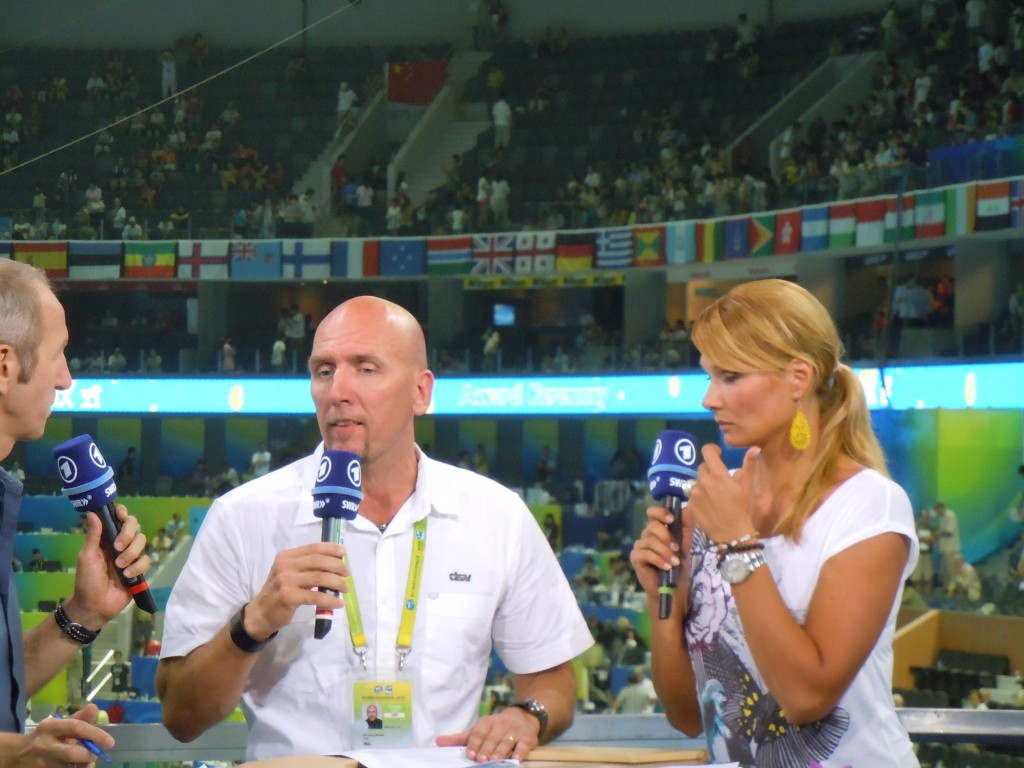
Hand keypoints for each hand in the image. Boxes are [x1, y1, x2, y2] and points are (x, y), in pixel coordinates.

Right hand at [14, 704, 112, 767]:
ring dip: (82, 766)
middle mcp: (43, 744)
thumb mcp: (60, 724)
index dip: (96, 734)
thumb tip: (95, 707)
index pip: (76, 727)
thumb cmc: (46, 736)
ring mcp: (40, 762)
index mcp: (49, 726)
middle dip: (88, 755)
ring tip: (84, 762)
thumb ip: (79, 718)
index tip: (110, 742)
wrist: (17, 754)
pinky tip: (75, 767)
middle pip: (73, 753)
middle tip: (94, 755)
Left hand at [66, 505, 150, 628]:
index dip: (122, 513)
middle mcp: (121, 544)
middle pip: (134, 526)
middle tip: (117, 547)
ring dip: (131, 553)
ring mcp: (131, 556)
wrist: (95, 606)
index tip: (121, 515)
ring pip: (142, 541)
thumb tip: (93, 513)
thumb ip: (93, 536)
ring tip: (120, 567)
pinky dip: (138, 567)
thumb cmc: (87, 581)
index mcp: (106, 539)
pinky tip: (127, 576)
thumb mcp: (87, 557)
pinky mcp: (140, 569)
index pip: (118, 518)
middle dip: (128, 534)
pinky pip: (147, 560)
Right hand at [244, 542, 348, 639]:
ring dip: (337, 583)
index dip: (330, 548)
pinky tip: (338, 603)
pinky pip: (316, 597)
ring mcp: (286, 581)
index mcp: (286, 557)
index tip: (343, 552)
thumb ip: (306, 567)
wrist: (261, 613)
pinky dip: (330, 600)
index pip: (312, 548)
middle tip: (347, 574)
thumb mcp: (289, 573)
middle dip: (337, 566)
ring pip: (320, 577)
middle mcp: (285, 566)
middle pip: (318, 561)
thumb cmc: (279, 592)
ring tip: (345, 588)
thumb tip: (334, 564)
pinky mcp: (289, 597)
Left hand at [436, 706, 538, 761]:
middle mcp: (501, 725)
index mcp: (487, 723)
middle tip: (481, 760)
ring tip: (494, 760)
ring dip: (501, 751)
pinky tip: (516, 759)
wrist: (523, 717)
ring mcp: (515, 731)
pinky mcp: (527, 738)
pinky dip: (520, 752)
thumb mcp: (478, 730)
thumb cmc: (496, 728)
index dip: (474, 743)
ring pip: (507, 742)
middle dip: (487, 749)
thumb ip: (460, 738)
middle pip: (492, 738)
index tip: (470, 755)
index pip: (478, 733)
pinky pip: (524, 745)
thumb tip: (437, 742)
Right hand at [630, 504, 688, 601]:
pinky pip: (645, 554)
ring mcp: (640, 546)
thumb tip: (687, 508)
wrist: (673, 589)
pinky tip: (667, 567)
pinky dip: (658, 560)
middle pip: (651, 526)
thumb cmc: (678, 567)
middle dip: (666, 536)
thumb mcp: (685, 546)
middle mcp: (647, 536)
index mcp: (658, 530)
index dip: (660, 513)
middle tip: (676, 548)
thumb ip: (686, 527)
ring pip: (649, 541)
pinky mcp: (635, 558)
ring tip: (674, 562)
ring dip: (665, 552)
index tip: (672, 519)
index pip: (652, 513)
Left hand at [685, 444, 758, 543]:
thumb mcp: (747, 487)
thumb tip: (754, 448)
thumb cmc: (742, 509)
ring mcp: (694, 493)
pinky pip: (692, 494)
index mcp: (718, 475)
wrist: (731, 534)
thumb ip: (748, 466)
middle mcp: (703, 481)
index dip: (712, 449)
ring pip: (697, 481)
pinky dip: (699, 496)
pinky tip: (708, 504)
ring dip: (704, 483)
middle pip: (703, 467)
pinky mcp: (690, 504)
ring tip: (714, 495)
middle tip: (720, 481)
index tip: (718, 454)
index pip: (707, 451)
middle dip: (711, 470)